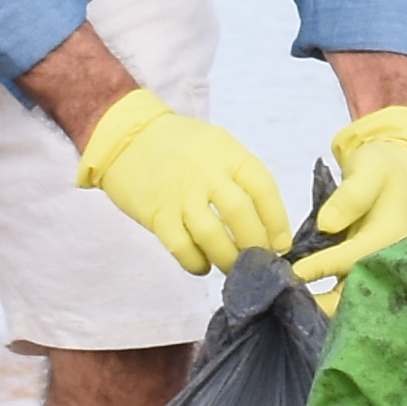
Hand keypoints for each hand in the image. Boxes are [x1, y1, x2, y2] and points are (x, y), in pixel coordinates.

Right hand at [74, 91, 283, 272]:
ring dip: (228, 259)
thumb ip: (238, 176)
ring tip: (233, 268)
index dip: (277, 221)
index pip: (263, 189)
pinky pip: (182, 248)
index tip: (281, 243)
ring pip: (213, 236)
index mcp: (227, 153)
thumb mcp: (216, 145)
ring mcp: (180, 195)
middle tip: (258, 261)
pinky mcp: (156, 214)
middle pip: (241, 215)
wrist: (125, 137)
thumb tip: (264, 221)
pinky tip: (203, 265)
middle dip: (256, 244)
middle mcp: (206, 173)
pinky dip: (196, 263)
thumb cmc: (177, 144)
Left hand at [297, 103, 406, 291]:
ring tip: (284, 303)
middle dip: (322, 303)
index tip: (293, 273)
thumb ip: (352, 195)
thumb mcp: (369, 170)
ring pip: (345, 296)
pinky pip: (338, 286)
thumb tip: (326, 224)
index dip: (323, 267)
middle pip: (354, 293)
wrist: (394, 168)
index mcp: (389, 237)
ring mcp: (370, 265)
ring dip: (318, 302)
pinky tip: (292, 294)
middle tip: (285, 302)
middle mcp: (382, 259)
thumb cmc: (381, 166)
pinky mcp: (356, 265)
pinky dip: (317, 292)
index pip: (353, 258)